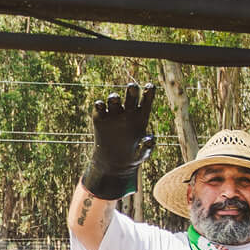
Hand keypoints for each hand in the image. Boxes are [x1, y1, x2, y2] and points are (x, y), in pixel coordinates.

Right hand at [81, 84, 156, 199]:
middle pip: (130, 95)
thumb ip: (147, 147)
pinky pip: (99, 107)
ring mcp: (113, 113)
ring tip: (114, 99)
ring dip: (113, 97)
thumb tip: (149, 139)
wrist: (114, 162)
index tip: (150, 86)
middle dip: (131, 90)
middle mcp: (128, 111)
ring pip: (113, 98)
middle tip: (132, 87)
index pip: (147, 100)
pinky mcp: (100, 118)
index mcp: (142, 116)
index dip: (149, 92)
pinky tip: (101, 105)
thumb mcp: (142, 154)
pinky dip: (99, 105)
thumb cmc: (132, 156)